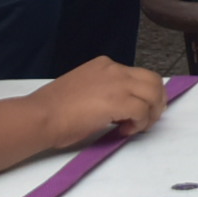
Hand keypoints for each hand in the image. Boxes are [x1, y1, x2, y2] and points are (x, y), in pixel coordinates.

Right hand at [39, 58, 168, 147]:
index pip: (139, 75)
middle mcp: (114, 69)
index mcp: (105, 65)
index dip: (144, 95)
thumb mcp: (84, 90)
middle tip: (146, 121)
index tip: (138, 112)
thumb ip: (104, 92)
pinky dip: (139, 124)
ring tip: (134, 127)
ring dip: (150, 114)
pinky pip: (143, 110)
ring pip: (153, 94)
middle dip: (156, 103)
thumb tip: (119, 108)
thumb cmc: (55, 110)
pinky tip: (123, 131)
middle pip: (154, 80)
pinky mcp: (118, 101)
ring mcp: (117, 83)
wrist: (41, 116)